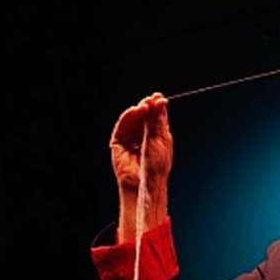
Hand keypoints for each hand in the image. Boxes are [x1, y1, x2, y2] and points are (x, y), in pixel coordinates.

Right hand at [110, 92, 172, 240]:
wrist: (147, 182)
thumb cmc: (157, 166)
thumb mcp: (161, 139)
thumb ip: (158, 120)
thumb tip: (160, 101)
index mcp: (156, 135)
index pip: (154, 116)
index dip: (155, 106)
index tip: (159, 97)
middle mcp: (142, 136)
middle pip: (143, 116)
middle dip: (147, 106)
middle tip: (151, 99)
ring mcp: (130, 139)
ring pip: (132, 119)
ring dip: (137, 110)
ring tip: (144, 106)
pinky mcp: (119, 143)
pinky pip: (121, 127)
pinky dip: (127, 117)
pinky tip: (134, 112)